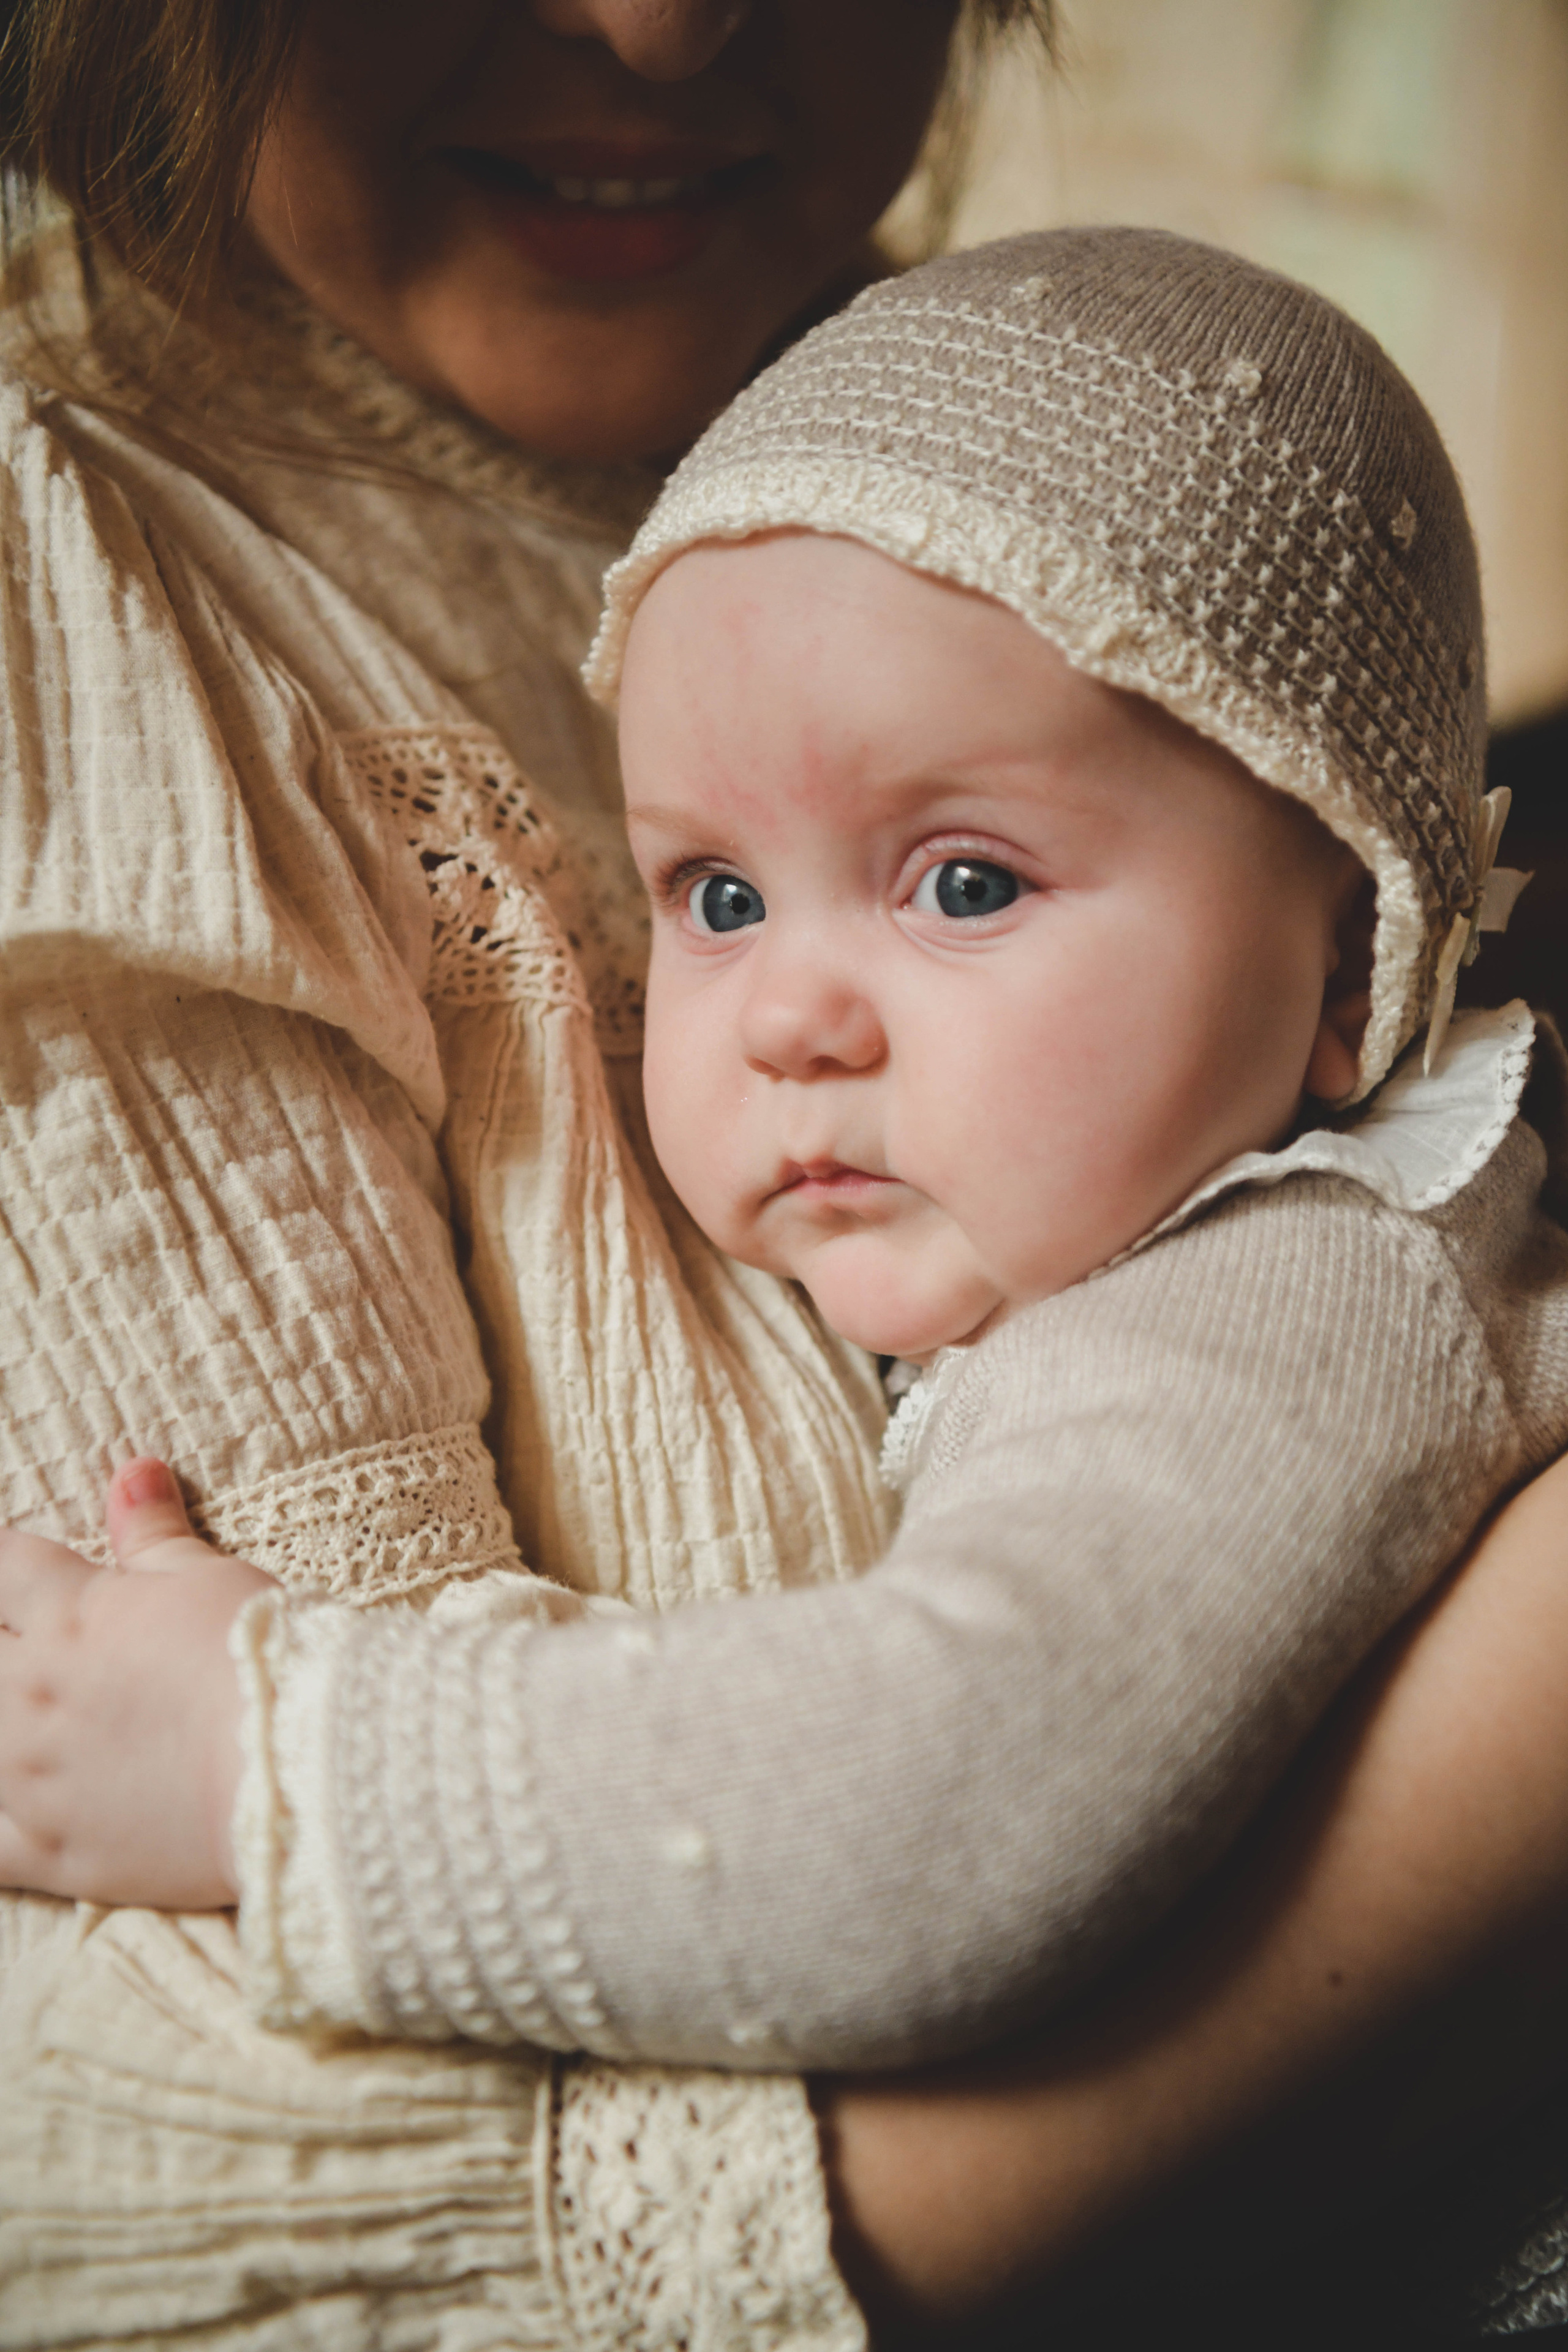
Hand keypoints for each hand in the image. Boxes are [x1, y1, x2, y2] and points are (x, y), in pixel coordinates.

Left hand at [0, 1461, 276, 1908]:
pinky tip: (4, 1802)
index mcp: (68, 1615)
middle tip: (14, 1642)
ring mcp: (31, 1778)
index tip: (6, 1565)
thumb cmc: (261, 1656)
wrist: (297, 1764)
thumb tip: (131, 1471)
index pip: (1, 1566)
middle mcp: (31, 1693)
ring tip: (12, 1711)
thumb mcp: (208, 1577)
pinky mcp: (51, 1851)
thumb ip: (154, 1534)